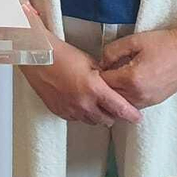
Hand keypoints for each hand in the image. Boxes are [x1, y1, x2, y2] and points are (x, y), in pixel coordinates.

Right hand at [21, 38, 141, 126]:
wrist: (39, 58)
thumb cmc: (63, 55)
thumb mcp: (90, 62)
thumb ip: (104, 77)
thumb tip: (112, 85)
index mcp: (94, 89)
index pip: (119, 108)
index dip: (131, 115)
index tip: (137, 117)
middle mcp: (83, 104)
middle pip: (107, 120)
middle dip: (113, 114)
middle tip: (114, 106)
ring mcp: (71, 110)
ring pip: (92, 121)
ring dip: (97, 115)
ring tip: (95, 102)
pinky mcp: (60, 112)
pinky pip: (77, 118)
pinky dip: (82, 113)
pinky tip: (79, 101)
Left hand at [97, 26, 176, 108]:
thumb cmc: (165, 43)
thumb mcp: (134, 40)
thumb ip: (112, 51)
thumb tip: (101, 62)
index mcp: (132, 79)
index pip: (103, 82)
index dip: (96, 73)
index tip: (94, 66)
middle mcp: (139, 94)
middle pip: (110, 96)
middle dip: (103, 86)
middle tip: (100, 73)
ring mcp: (148, 101)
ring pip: (121, 103)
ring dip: (114, 94)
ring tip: (113, 79)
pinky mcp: (155, 101)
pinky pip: (133, 104)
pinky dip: (126, 97)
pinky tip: (125, 85)